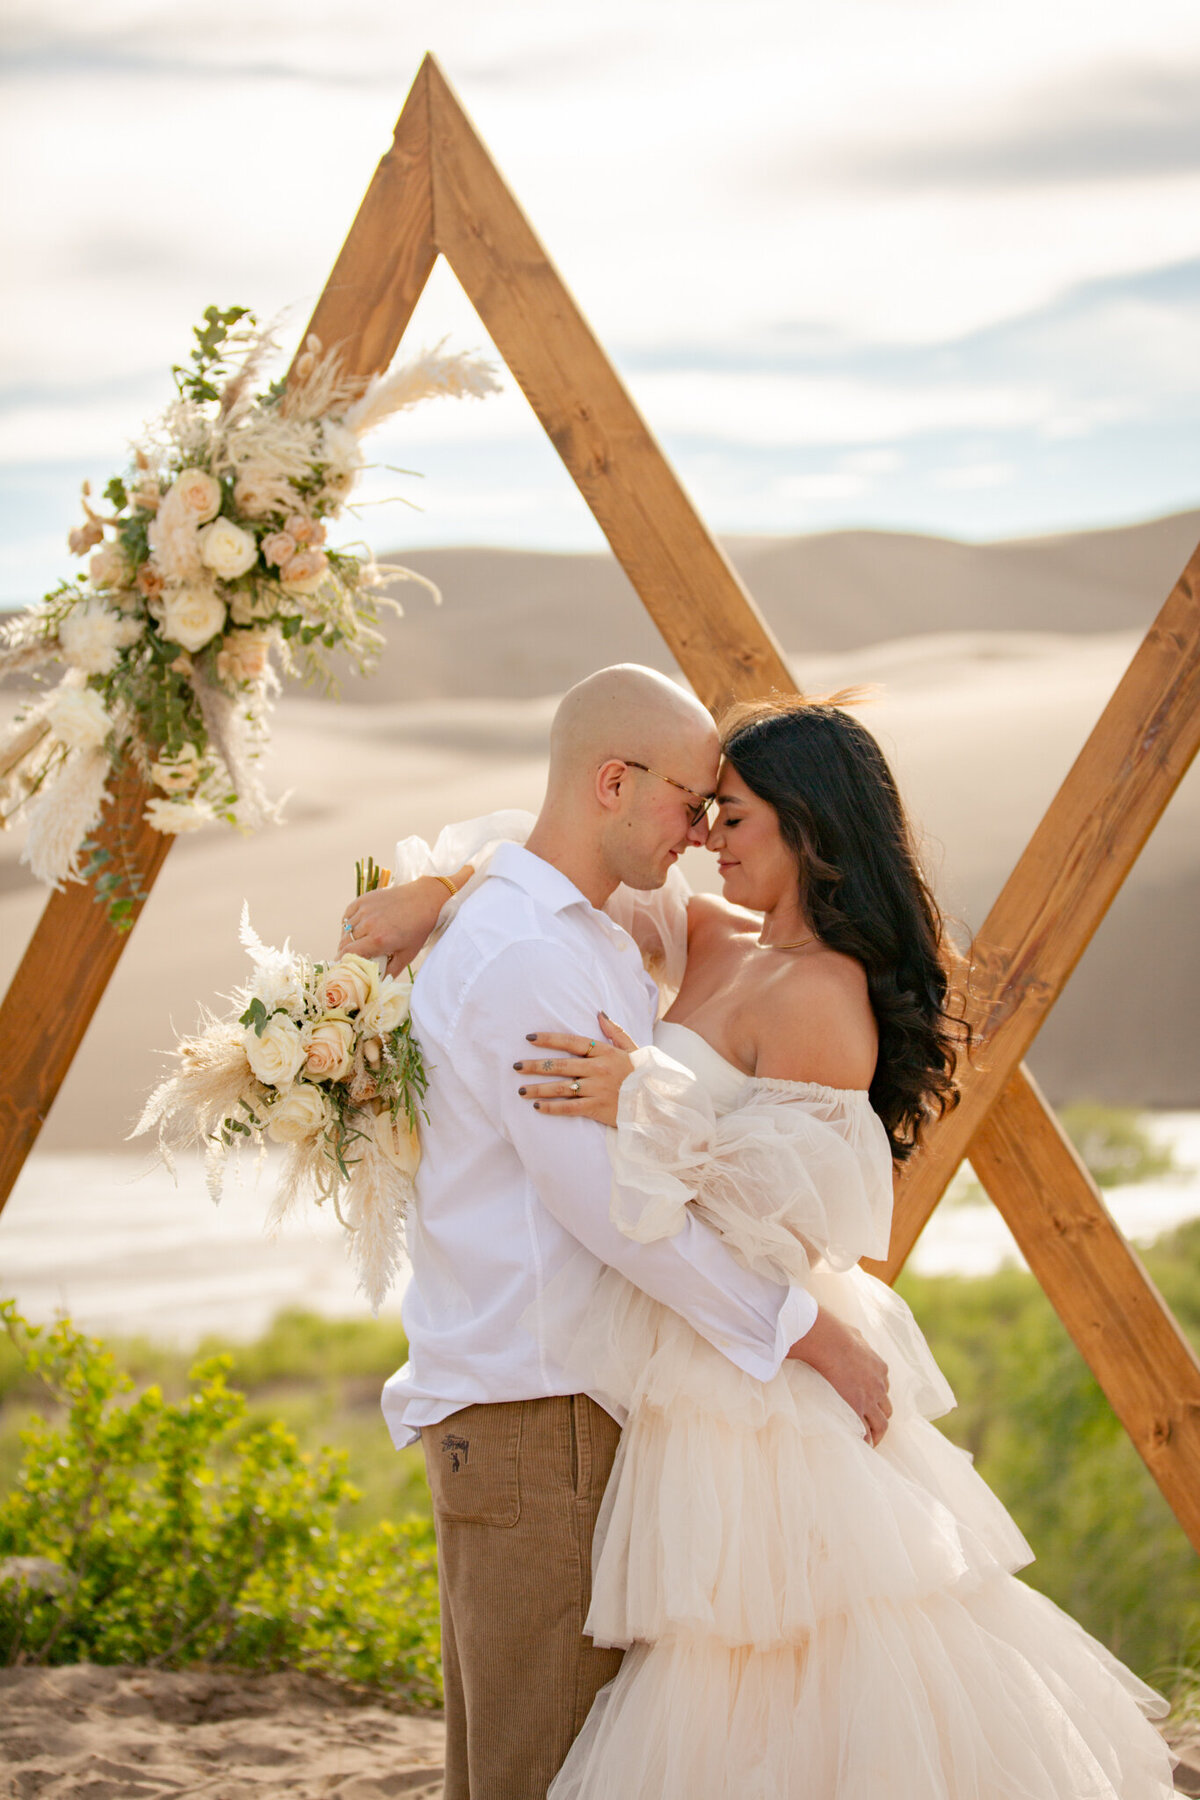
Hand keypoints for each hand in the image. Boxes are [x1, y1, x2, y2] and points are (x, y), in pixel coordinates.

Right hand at [338, 873, 460, 977]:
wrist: (424, 900)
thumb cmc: (418, 929)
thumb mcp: (407, 955)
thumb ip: (391, 972)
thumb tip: (378, 983)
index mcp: (378, 940)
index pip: (348, 953)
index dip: (342, 961)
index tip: (342, 965)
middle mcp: (369, 924)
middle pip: (345, 942)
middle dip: (345, 951)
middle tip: (349, 956)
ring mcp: (366, 910)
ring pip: (346, 928)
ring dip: (347, 937)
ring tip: (355, 942)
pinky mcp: (365, 899)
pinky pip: (348, 914)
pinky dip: (348, 922)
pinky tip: (356, 927)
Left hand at [513, 1012, 637, 1126]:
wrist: (657, 1103)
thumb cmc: (643, 1075)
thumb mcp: (633, 1049)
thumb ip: (615, 1031)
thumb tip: (599, 1013)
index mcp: (605, 1052)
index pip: (572, 1042)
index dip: (549, 1039)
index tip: (529, 1038)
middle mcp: (598, 1069)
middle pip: (561, 1065)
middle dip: (535, 1066)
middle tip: (516, 1066)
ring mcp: (597, 1089)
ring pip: (561, 1088)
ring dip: (538, 1089)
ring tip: (521, 1090)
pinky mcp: (597, 1108)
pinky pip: (570, 1108)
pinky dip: (553, 1108)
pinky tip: (538, 1108)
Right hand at [787, 1307, 891, 1446]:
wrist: (829, 1341)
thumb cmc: (836, 1333)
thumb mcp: (854, 1334)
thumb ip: (857, 1341)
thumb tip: (853, 1336)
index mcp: (880, 1368)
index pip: (884, 1388)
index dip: (877, 1397)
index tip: (870, 1403)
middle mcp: (878, 1385)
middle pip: (886, 1408)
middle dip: (880, 1418)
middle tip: (873, 1427)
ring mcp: (869, 1398)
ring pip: (881, 1424)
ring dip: (877, 1434)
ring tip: (870, 1443)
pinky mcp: (856, 1407)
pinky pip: (864, 1429)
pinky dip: (864, 1438)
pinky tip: (860, 1444)